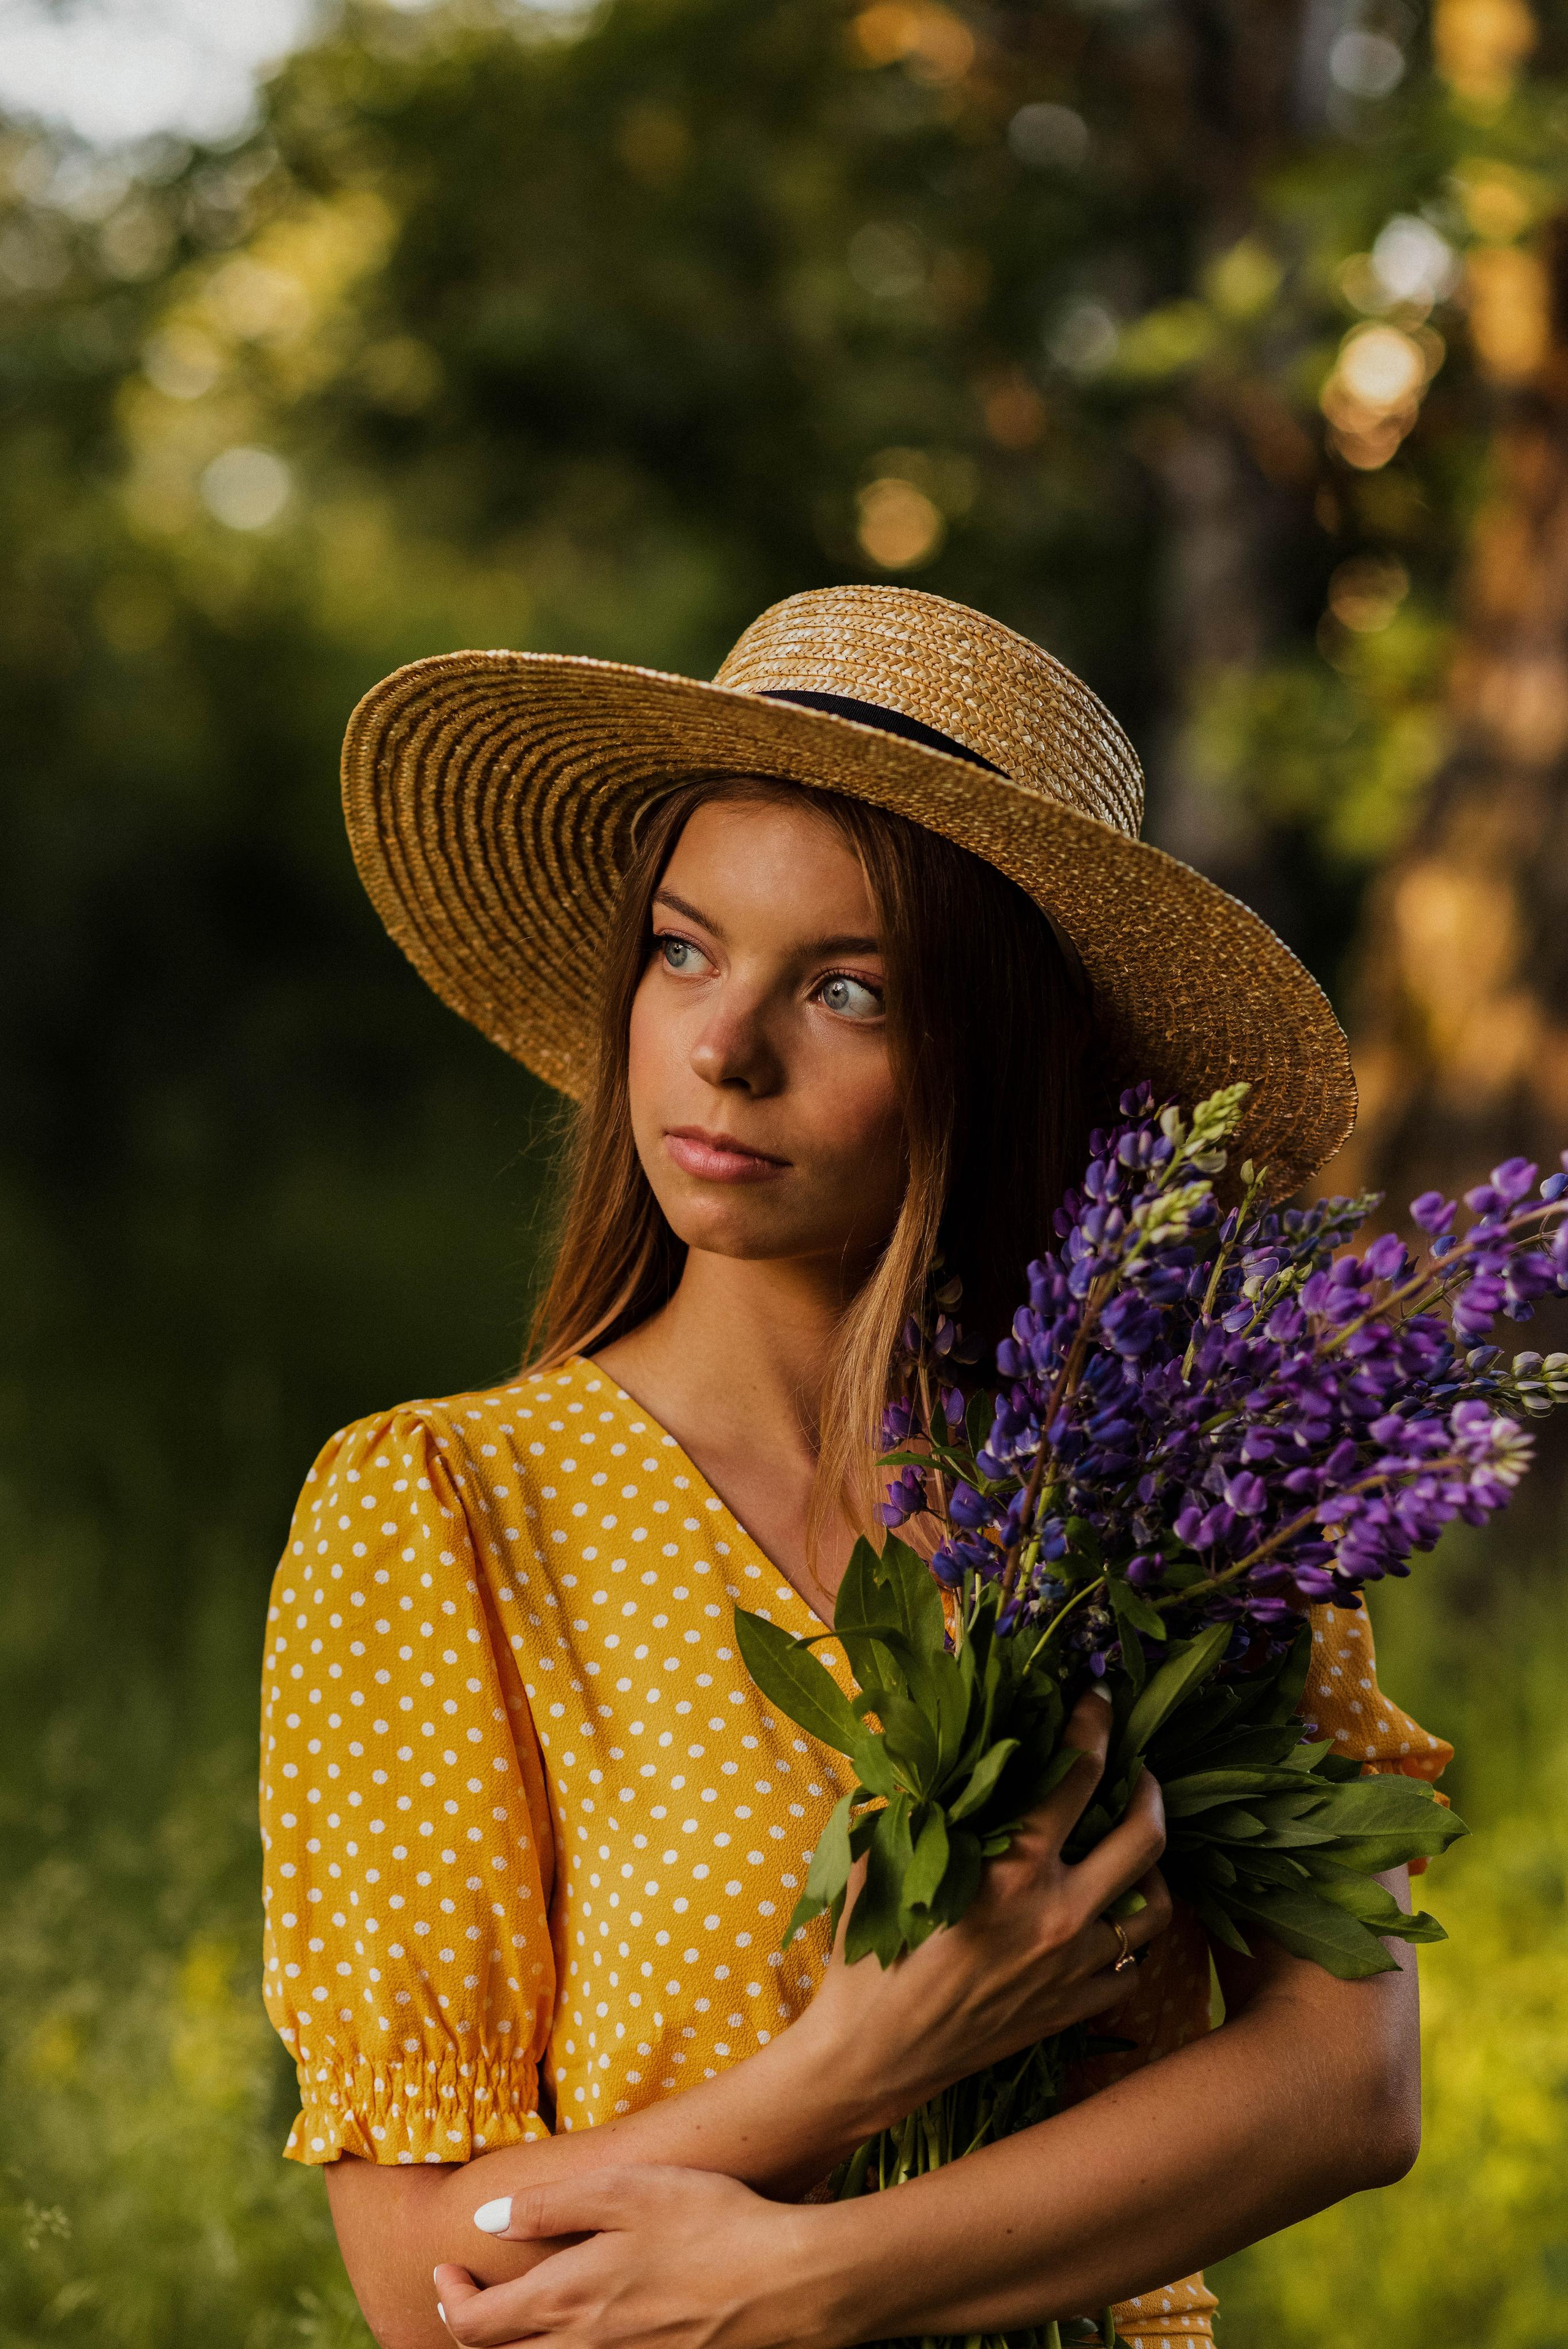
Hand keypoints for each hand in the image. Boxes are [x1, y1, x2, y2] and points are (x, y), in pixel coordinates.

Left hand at [434, 2165, 823, 2348]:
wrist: (786, 2282)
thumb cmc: (707, 2222)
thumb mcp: (625, 2189)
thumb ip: (550, 2204)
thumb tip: (486, 2220)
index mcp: (568, 2299)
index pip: (477, 2325)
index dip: (451, 2300)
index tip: (448, 2270)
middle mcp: (585, 2347)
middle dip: (472, 2330)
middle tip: (466, 2297)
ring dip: (516, 2345)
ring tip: (515, 2317)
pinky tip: (576, 2328)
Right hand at [803, 1685, 1169, 2131]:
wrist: (871, 2060)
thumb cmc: (868, 1956)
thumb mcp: (883, 1862)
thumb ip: (917, 1806)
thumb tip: (928, 1751)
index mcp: (1012, 1869)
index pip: (1077, 1777)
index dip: (1094, 1727)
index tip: (1098, 1700)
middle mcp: (1057, 1914)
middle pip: (1144, 1837)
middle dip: (1150, 1789)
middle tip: (1141, 1770)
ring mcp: (1074, 1967)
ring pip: (1157, 1908)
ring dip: (1156, 1870)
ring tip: (1139, 1849)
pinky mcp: (1074, 2009)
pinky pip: (1133, 1968)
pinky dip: (1131, 1938)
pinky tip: (1113, 1919)